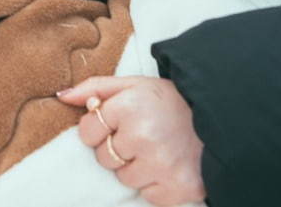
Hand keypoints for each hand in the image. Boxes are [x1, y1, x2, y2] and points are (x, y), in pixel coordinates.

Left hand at [59, 77, 205, 205]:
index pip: (88, 132)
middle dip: (118, 149)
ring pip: (124, 179)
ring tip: (158, 150)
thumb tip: (61, 96)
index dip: (100, 129)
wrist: (219, 119)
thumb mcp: (133, 85)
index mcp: (129, 106)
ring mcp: (162, 165)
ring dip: (137, 168)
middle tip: (143, 136)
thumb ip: (95, 88)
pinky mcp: (179, 188)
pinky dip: (156, 186)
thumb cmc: (170, 102)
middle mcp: (143, 136)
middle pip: (104, 158)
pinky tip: (169, 166)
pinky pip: (148, 196)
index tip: (119, 123)